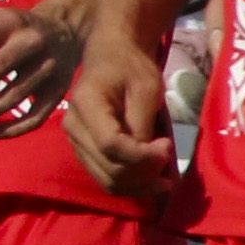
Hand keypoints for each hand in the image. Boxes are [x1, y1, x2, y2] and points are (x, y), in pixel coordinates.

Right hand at [73, 14, 183, 198]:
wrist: (111, 59)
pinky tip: (151, 180)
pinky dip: (130, 185)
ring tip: (165, 180)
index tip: (168, 147)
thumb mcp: (145, 89)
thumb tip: (149, 158)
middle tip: (170, 161)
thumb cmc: (131, 68)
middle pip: (109, 168)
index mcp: (86, 105)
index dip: (142, 155)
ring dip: (139, 186)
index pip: (111, 145)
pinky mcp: (84, 151)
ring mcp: (76, 142)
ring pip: (107, 180)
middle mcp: (73, 128)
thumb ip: (143, 125)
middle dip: (145, 173)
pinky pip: (105, 178)